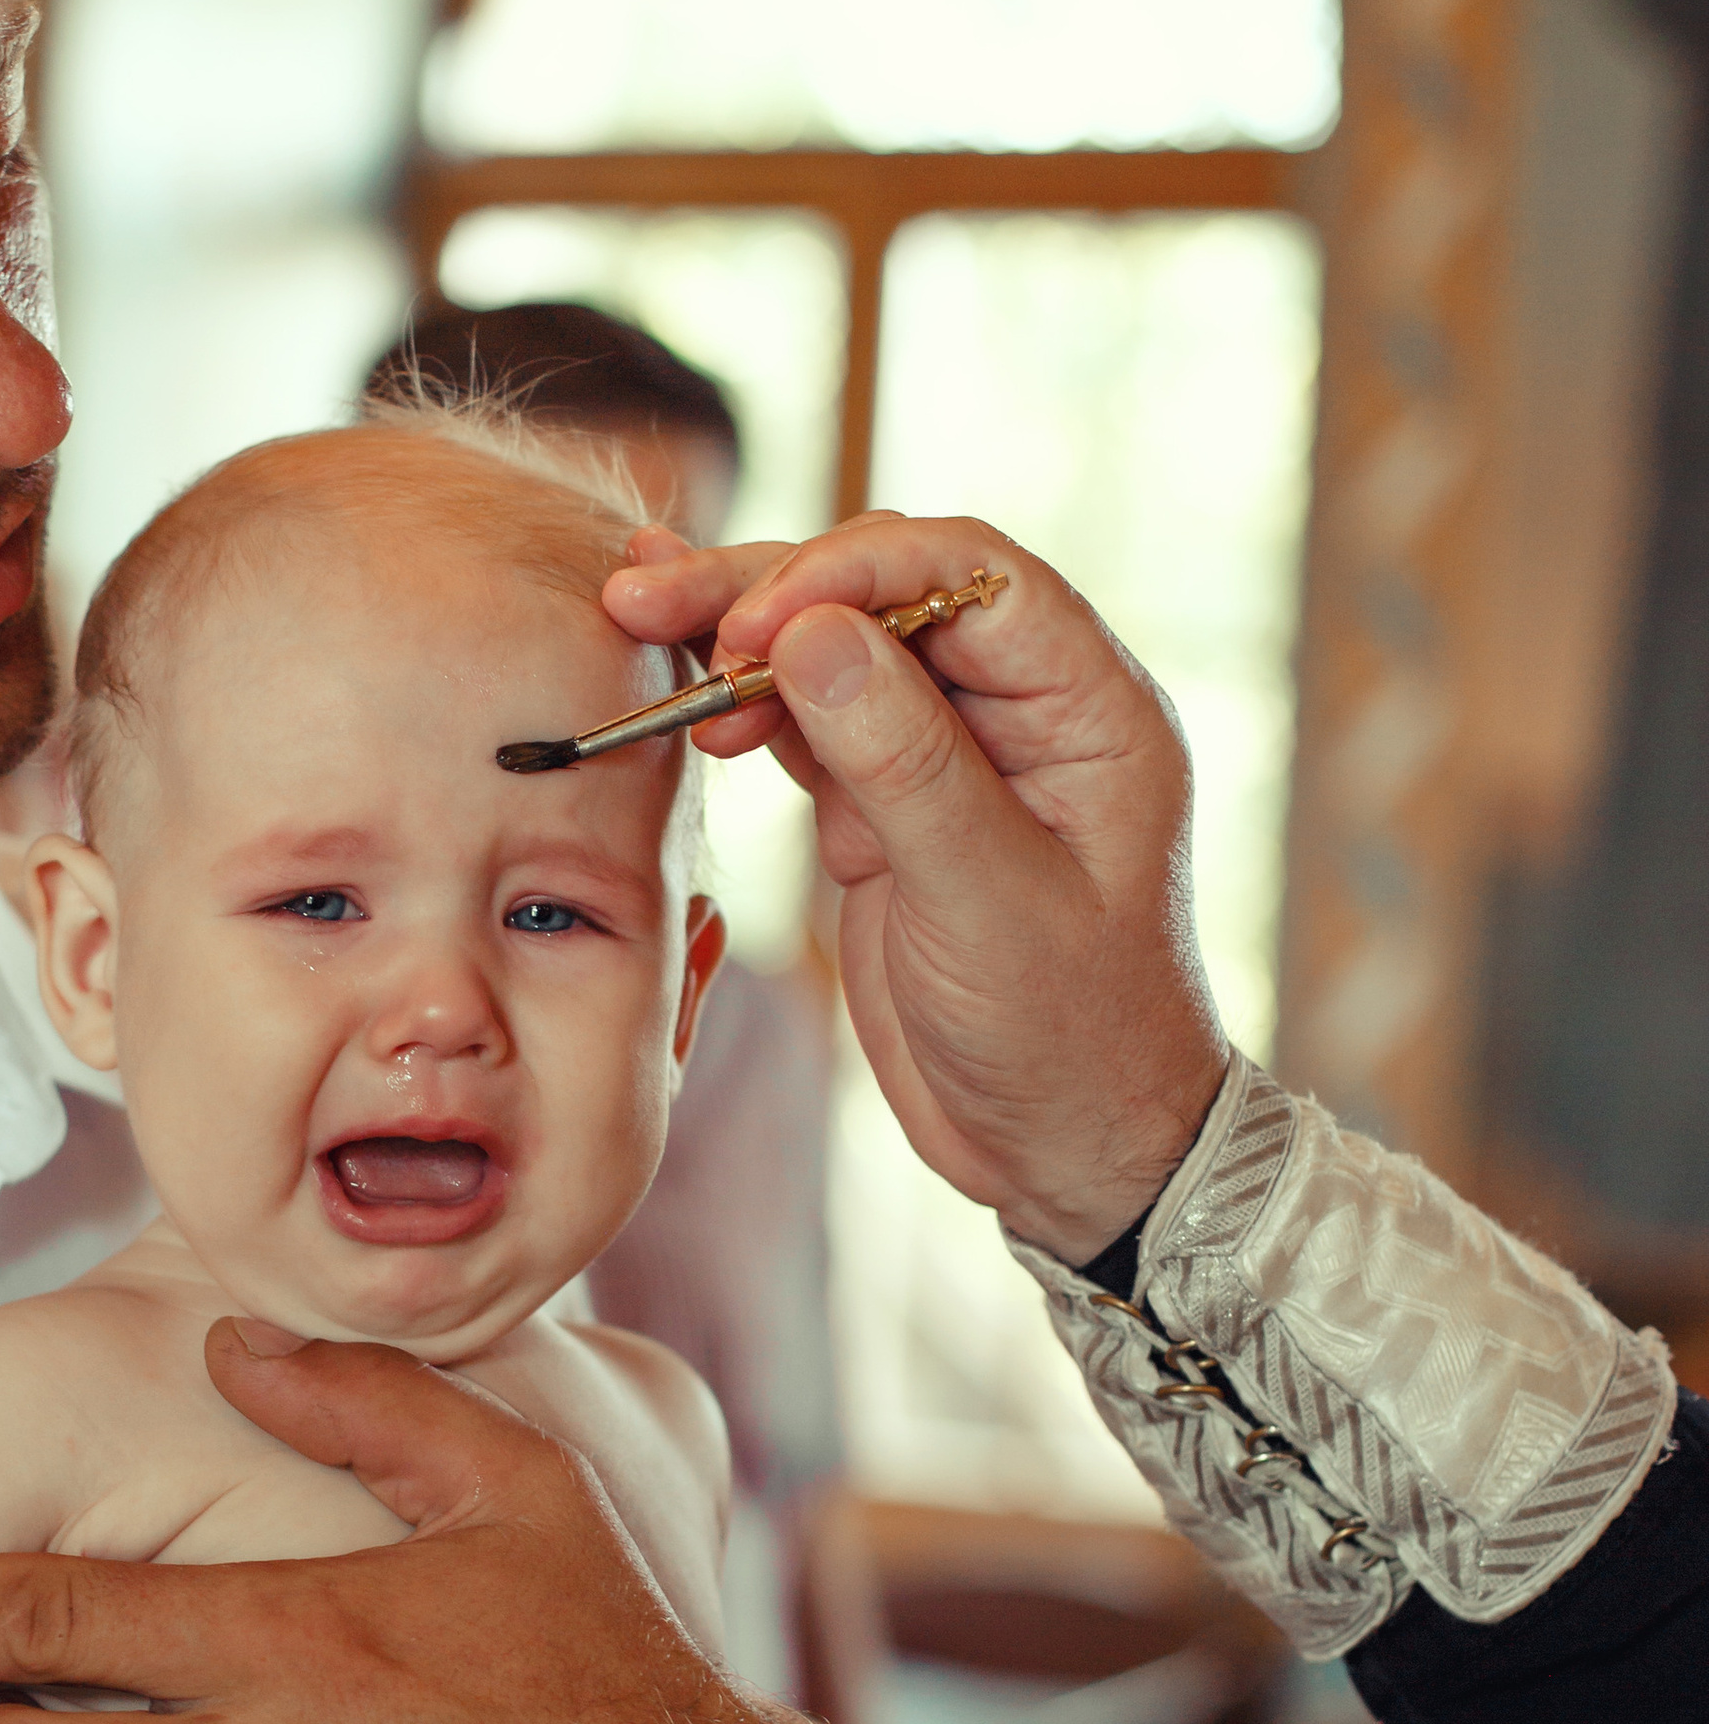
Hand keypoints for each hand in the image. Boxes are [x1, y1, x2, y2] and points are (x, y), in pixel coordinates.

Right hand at [603, 516, 1227, 1261]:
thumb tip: (808, 633)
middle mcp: (1021, 711)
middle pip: (885, 595)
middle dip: (767, 589)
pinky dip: (738, 702)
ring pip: (833, 651)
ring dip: (735, 633)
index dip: (857, 571)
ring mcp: (949, 755)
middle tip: (653, 601)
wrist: (1065, 1152)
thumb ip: (901, 762)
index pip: (970, 576)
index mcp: (1088, 709)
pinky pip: (808, 723)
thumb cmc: (1068, 1037)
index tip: (759, 622)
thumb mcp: (986, 902)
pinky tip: (674, 683)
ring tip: (634, 615)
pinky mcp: (887, 808)